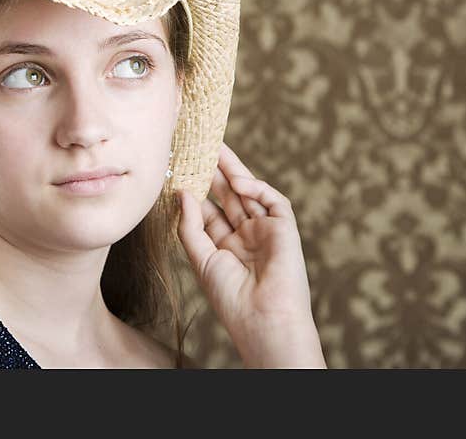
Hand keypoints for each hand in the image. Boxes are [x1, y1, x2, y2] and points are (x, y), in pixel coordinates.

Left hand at [176, 142, 325, 366]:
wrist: (263, 319)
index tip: (180, 167)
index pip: (209, 210)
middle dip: (215, 171)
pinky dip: (257, 188)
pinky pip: (273, 200)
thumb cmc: (230, 297)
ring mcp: (266, 231)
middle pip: (228, 196)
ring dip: (233, 170)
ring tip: (216, 147)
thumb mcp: (201, 258)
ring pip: (249, 192)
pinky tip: (239, 182)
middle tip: (200, 145)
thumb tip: (182, 192)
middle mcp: (245, 236)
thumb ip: (190, 224)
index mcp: (224, 246)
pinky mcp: (285, 229)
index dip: (196, 188)